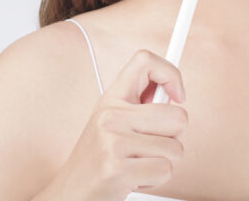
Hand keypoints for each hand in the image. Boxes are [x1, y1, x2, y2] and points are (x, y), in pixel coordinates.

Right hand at [46, 48, 188, 199]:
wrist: (70, 194)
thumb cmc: (98, 161)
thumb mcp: (113, 124)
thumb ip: (142, 108)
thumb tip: (176, 93)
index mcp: (111, 99)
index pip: (145, 61)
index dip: (171, 73)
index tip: (177, 96)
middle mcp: (110, 115)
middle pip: (178, 117)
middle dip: (173, 138)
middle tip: (150, 147)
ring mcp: (113, 141)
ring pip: (176, 149)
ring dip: (163, 163)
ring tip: (137, 165)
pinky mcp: (117, 169)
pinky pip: (165, 170)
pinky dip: (155, 181)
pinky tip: (133, 178)